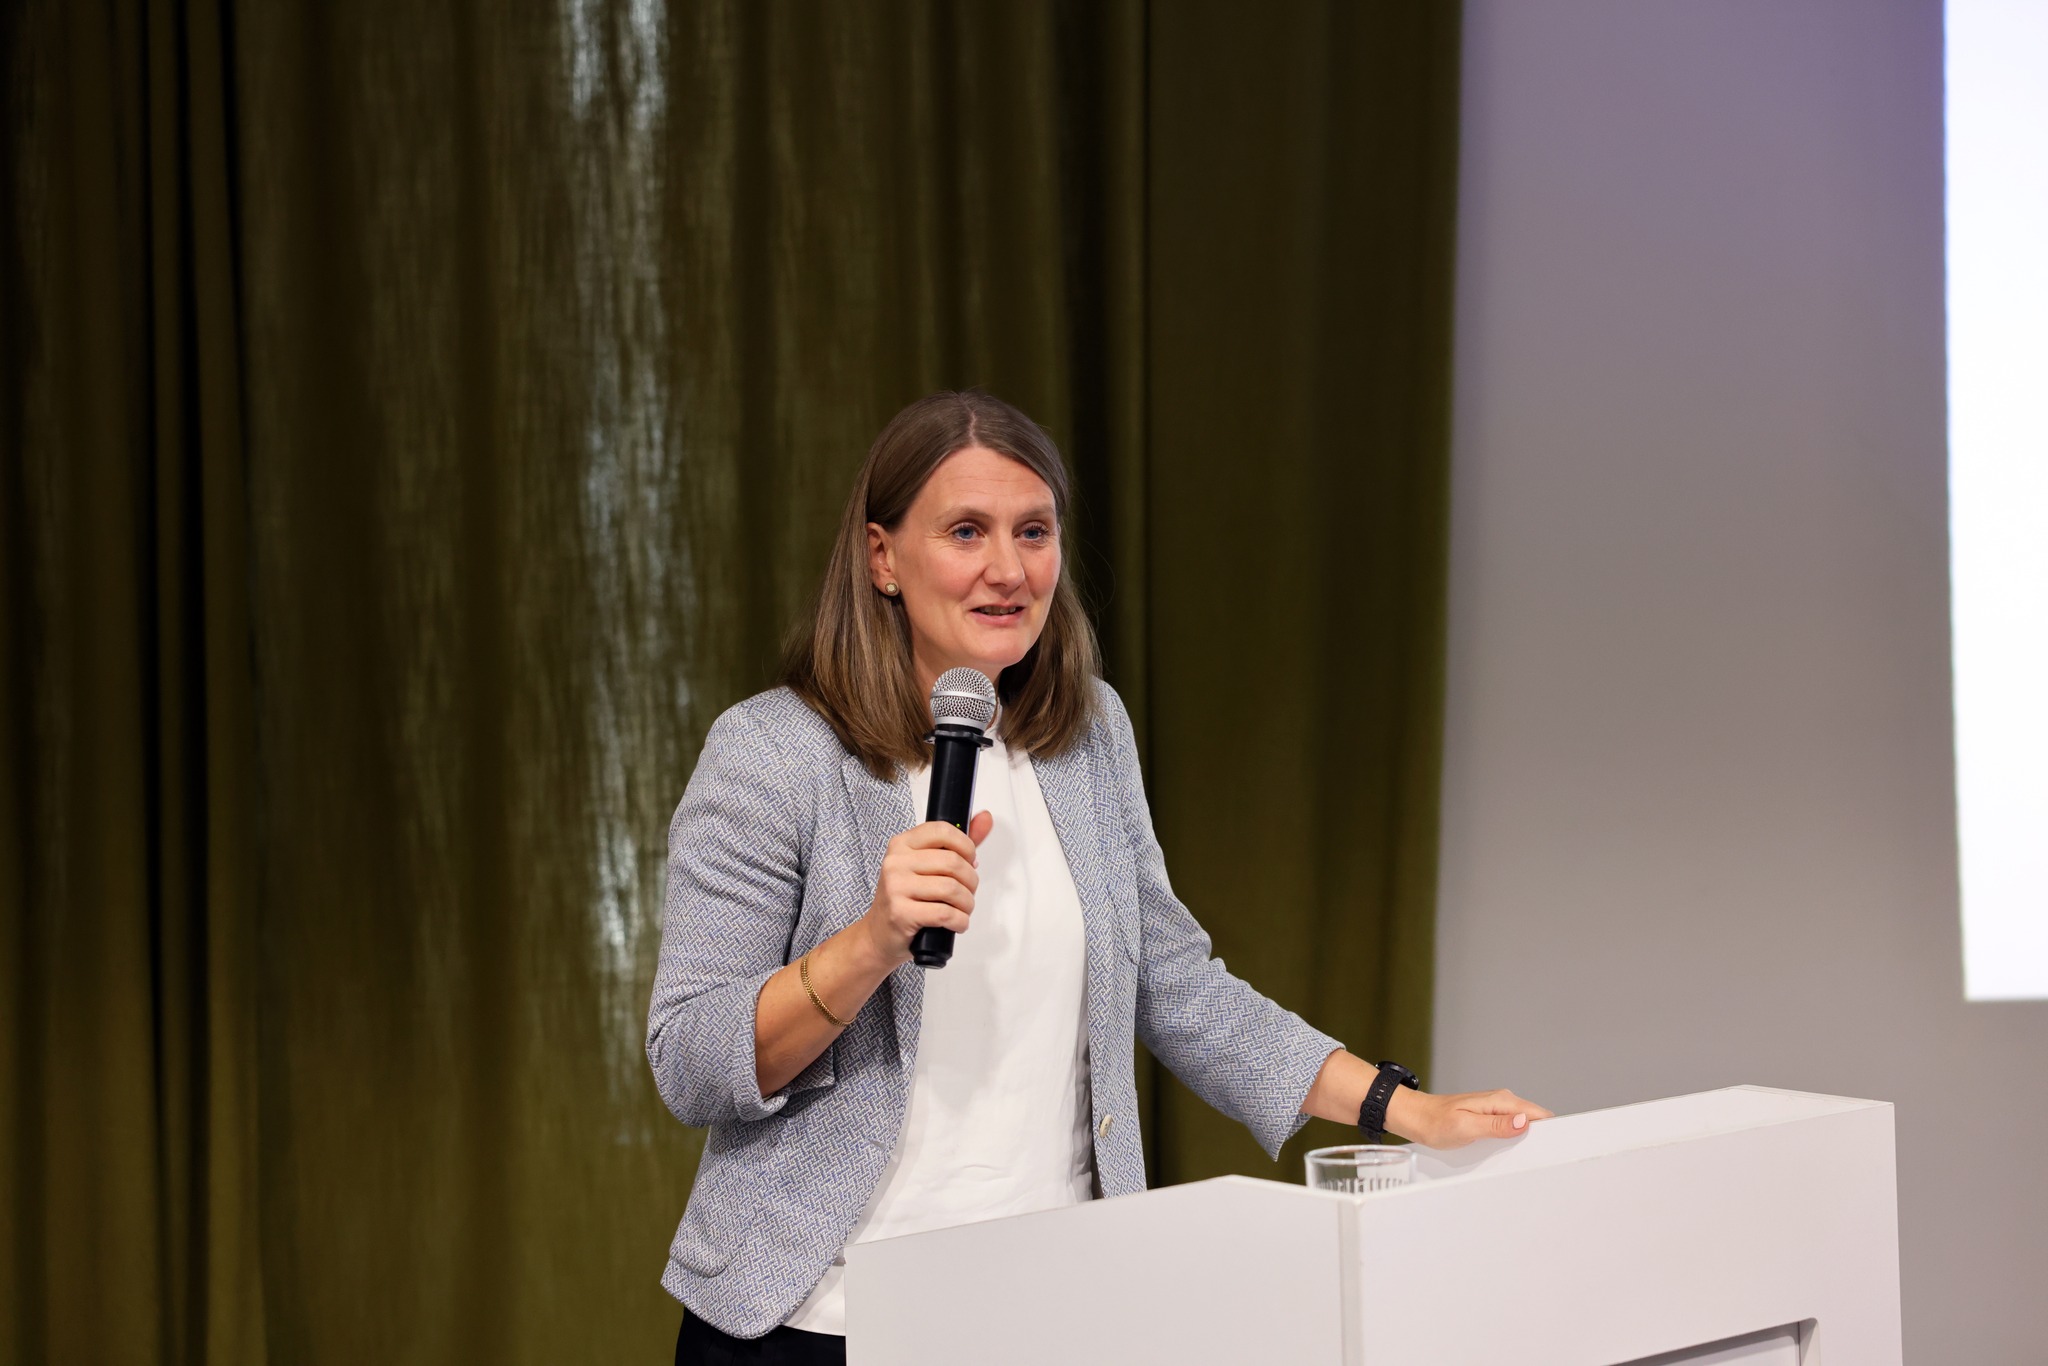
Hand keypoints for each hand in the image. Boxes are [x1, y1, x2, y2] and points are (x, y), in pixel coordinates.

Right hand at [857, 813, 994, 966]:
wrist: (879, 934)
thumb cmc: (906, 899)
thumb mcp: (927, 867)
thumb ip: (958, 844)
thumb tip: (985, 818)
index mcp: (902, 844)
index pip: (942, 830)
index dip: (965, 846)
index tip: (970, 860)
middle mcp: (896, 862)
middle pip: (953, 862)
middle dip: (971, 881)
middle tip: (967, 892)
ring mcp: (896, 887)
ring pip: (952, 889)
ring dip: (967, 904)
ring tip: (962, 910)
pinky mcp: (900, 913)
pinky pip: (945, 913)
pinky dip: (959, 921)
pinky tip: (956, 923)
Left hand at [1389, 1087, 1553, 1149]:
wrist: (1416, 1118)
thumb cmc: (1436, 1122)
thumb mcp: (1466, 1127)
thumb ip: (1495, 1125)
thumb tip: (1522, 1122)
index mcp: (1500, 1101)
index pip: (1537, 1113)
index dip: (1550, 1130)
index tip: (1555, 1147)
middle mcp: (1501, 1102)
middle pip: (1534, 1120)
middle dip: (1541, 1137)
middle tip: (1539, 1158)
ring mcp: (1496, 1110)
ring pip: (1523, 1125)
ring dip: (1528, 1140)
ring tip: (1526, 1158)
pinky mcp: (1489, 1118)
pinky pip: (1511, 1128)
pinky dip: (1515, 1140)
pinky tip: (1511, 1152)